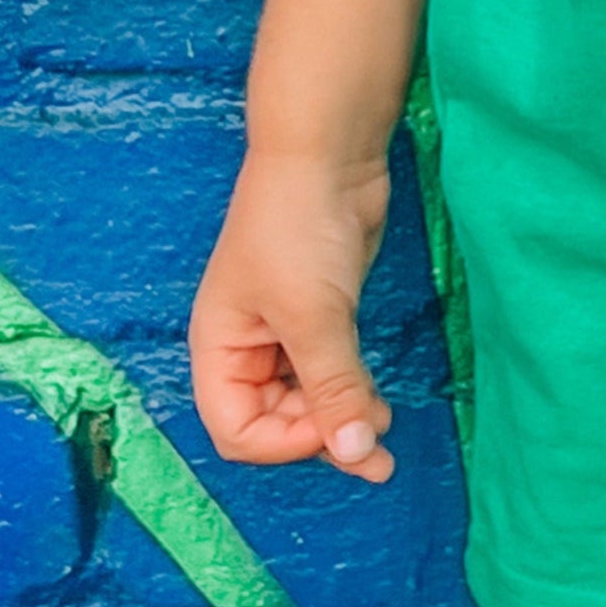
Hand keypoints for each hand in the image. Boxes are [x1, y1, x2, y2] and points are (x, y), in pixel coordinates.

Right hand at [190, 149, 396, 481]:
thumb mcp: (313, 315)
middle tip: (377, 454)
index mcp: (219, 349)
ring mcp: (286, 330)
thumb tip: (354, 454)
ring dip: (344, 420)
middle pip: (276, 422)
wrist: (330, 152)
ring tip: (385, 436)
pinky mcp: (325, 314)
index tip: (331, 427)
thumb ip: (333, 387)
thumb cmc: (298, 226)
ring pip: (309, 401)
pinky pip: (333, 372)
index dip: (284, 443)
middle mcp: (247, 347)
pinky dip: (354, 393)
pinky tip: (379, 406)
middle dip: (323, 437)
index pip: (238, 431)